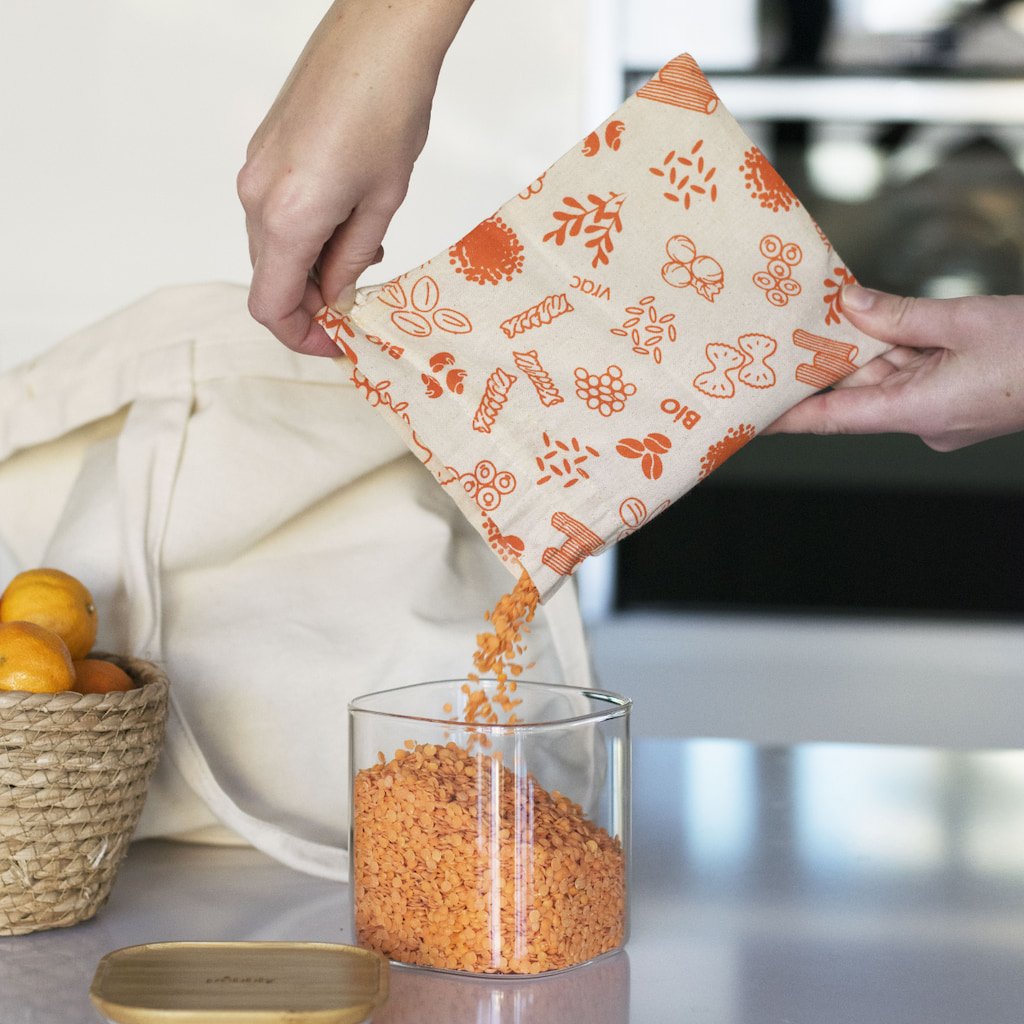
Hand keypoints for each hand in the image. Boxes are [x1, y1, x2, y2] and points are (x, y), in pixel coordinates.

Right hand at [237, 0, 472, 354]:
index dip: (300, 337)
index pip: (271, 306)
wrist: (378, 36)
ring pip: (273, 248)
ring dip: (312, 268)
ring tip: (363, 255)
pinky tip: (347, 221)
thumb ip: (352, 261)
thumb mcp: (381, 204)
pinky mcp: (264, 153)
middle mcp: (256, 198)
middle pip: (270, 279)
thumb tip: (336, 298)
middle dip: (312, 303)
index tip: (334, 344)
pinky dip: (306, 236)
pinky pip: (275, 215)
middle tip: (358, 306)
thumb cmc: (389, 110)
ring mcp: (255, 172)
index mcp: (285, 219)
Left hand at [766, 285, 1023, 450]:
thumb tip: (852, 304)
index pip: (835, 419)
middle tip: (779, 343)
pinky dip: (894, 351)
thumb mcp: (965, 320)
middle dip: (825, 365)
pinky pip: (913, 374)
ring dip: (861, 351)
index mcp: (920, 411)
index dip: (789, 418)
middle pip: (858, 392)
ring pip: (886, 379)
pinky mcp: (958, 399)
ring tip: (818, 320)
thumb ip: (901, 314)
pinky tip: (870, 322)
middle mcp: (924, 420)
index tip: (751, 419)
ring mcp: (942, 412)